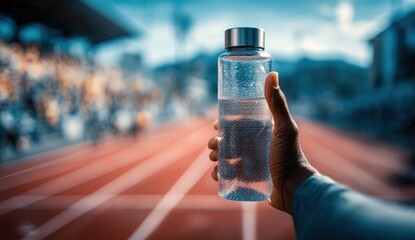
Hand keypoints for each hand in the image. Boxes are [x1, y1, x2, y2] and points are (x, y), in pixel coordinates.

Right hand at [208, 72, 317, 213]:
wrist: (294, 189)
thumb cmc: (290, 157)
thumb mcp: (283, 128)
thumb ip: (277, 103)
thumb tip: (272, 73)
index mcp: (263, 132)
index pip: (240, 123)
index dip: (225, 123)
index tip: (215, 125)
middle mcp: (257, 145)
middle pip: (230, 140)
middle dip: (217, 141)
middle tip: (212, 146)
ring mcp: (252, 163)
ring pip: (227, 156)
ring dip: (216, 156)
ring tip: (213, 160)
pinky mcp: (249, 178)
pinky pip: (229, 175)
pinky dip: (220, 174)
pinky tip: (216, 175)